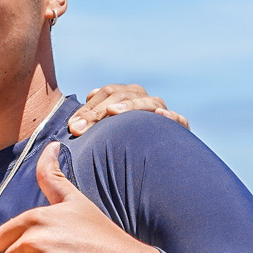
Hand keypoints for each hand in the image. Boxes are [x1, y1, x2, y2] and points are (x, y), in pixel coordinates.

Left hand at [67, 83, 188, 136]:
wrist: (158, 160)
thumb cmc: (123, 145)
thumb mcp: (105, 133)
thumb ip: (91, 124)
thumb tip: (74, 126)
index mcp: (126, 96)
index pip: (106, 92)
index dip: (88, 108)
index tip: (72, 127)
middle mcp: (143, 99)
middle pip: (121, 95)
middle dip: (99, 111)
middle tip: (81, 128)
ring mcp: (162, 110)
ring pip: (148, 101)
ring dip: (130, 106)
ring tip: (112, 112)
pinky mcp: (179, 127)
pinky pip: (178, 119)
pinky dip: (170, 116)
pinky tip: (161, 115)